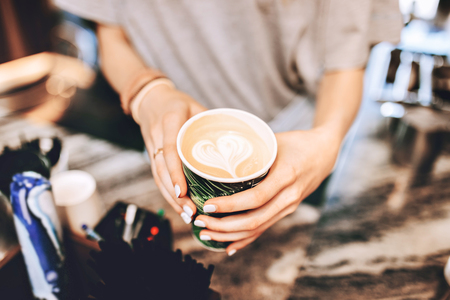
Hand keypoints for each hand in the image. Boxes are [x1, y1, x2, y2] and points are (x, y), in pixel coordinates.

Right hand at [137, 84, 205, 222]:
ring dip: (171, 199)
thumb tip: (238, 146)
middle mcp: (157, 136)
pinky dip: (167, 194)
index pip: (170, 150)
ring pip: (158, 177)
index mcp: (170, 121)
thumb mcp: (197, 108)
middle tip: (191, 211)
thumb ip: (213, 124)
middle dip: (175, 194)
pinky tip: (179, 206)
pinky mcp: (152, 156)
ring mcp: (151, 147)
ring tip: (187, 215)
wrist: (151, 99)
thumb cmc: (179, 103)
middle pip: (161, 170)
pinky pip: (157, 177)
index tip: (183, 192)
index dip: (175, 173)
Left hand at [193, 128, 340, 254]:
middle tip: (199, 221)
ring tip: (206, 233)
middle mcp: (288, 197)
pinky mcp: (286, 211)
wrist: (324, 153)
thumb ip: (249, 148)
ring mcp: (288, 207)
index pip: (256, 198)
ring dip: (230, 235)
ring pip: (257, 229)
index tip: (208, 205)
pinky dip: (245, 240)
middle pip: (254, 220)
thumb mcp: (274, 140)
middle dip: (223, 225)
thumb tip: (215, 151)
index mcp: (286, 176)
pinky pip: (264, 229)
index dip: (230, 205)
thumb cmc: (296, 142)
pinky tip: (228, 246)